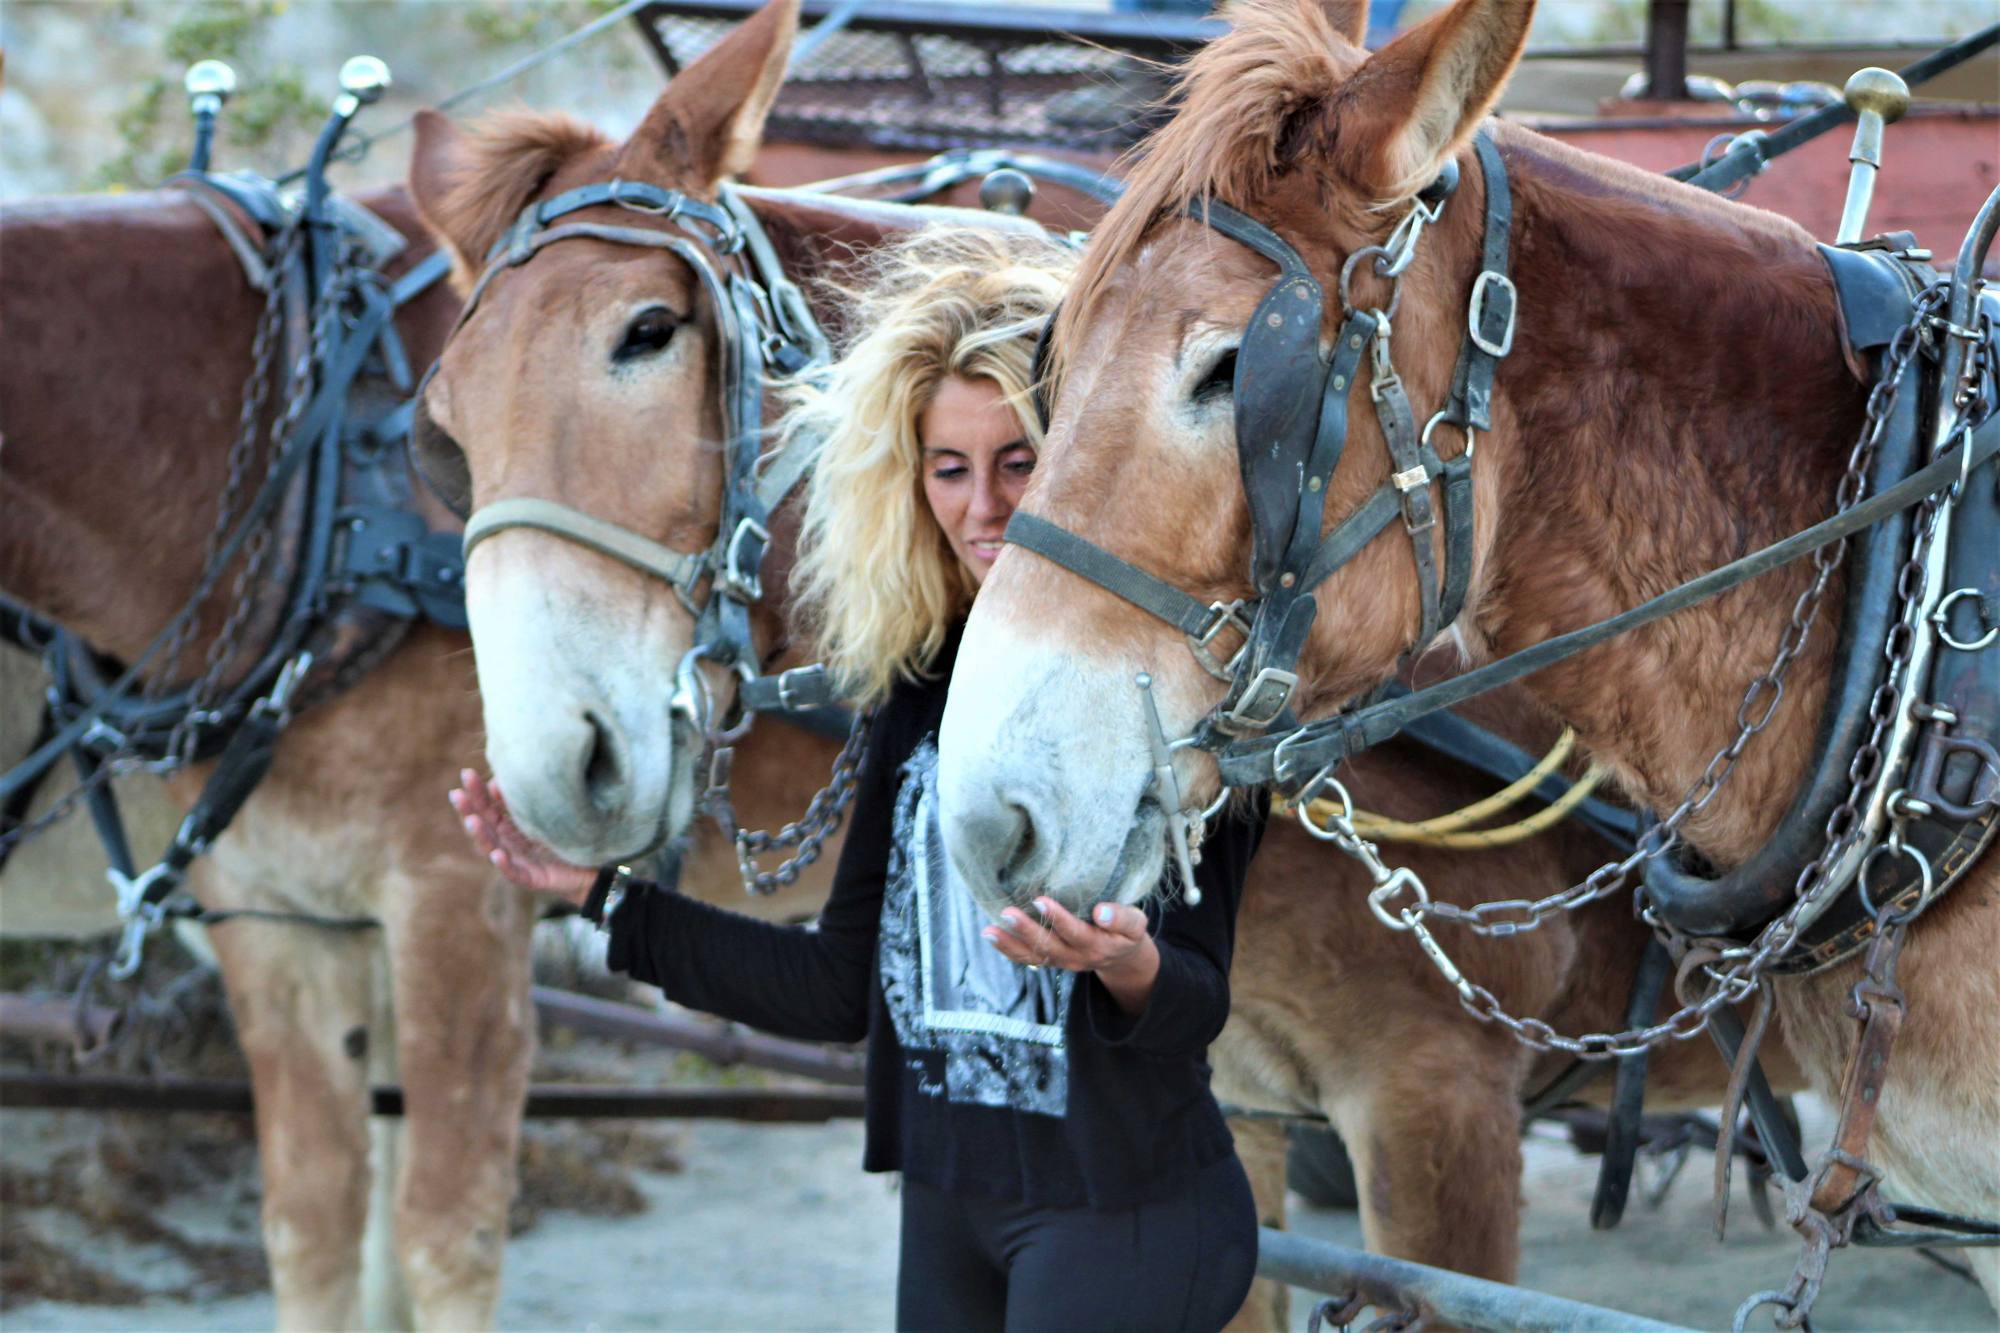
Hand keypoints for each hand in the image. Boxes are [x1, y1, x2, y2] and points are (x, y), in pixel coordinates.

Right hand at [448, 769, 597, 904]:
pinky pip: (514, 873)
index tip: (466, 774)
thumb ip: (523, 804)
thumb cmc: (564, 840)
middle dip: (469, 810)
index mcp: (510, 829)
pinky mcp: (532, 879)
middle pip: (485, 826)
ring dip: (480, 835)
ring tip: (471, 820)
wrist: (590, 870)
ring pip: (493, 848)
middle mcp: (509, 845)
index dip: (477, 794)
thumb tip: (498, 781)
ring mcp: (518, 862)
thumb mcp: (544, 817)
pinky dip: (504, 864)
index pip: (488, 809)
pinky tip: (497, 854)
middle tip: (456, 793)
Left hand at [983, 897, 1158, 1013]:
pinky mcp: (1050, 960)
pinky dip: (1008, 949)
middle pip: (1049, 946)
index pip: (1076, 933)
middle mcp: (1076, 957)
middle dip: (1027, 930)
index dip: (1059, 919)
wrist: (1122, 957)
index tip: (1041, 900)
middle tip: (1008, 912)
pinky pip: (1027, 959)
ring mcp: (1061, 961)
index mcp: (1098, 945)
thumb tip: (1102, 912)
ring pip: (1033, 956)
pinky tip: (990, 935)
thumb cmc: (1126, 931)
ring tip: (989, 931)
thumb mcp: (1136, 924)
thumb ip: (1123, 918)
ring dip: (1010, 944)